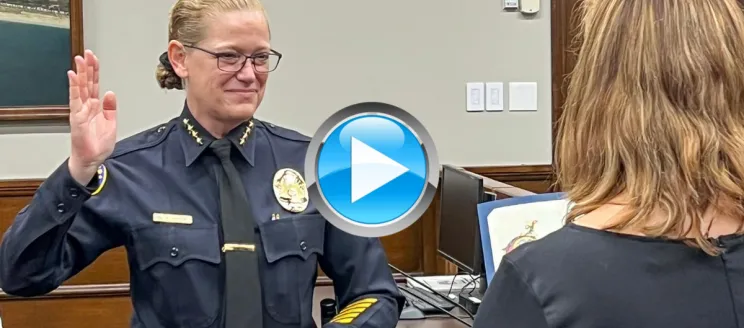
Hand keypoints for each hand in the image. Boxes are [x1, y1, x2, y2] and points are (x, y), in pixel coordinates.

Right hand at [67, 50, 117, 185]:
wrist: (91, 160)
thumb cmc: (98, 144)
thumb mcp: (111, 123)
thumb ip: (110, 108)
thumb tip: (111, 93)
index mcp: (95, 107)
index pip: (95, 85)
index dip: (95, 72)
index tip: (94, 59)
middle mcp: (86, 106)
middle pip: (87, 83)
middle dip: (87, 68)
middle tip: (87, 53)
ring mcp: (80, 111)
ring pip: (80, 88)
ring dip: (79, 74)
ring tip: (79, 60)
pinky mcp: (76, 118)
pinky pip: (75, 100)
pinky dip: (74, 88)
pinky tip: (72, 77)